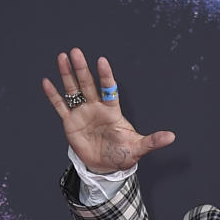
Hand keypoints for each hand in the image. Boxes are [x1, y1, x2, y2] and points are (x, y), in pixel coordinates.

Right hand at [41, 48, 175, 172]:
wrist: (106, 168)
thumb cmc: (123, 154)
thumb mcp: (138, 148)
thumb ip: (153, 141)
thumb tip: (172, 137)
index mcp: (112, 110)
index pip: (109, 89)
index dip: (106, 76)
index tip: (102, 61)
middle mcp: (96, 107)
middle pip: (88, 84)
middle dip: (83, 69)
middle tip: (77, 52)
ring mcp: (82, 113)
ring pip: (73, 90)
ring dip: (67, 75)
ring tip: (62, 57)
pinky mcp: (70, 122)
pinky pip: (61, 106)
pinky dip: (53, 96)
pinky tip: (47, 82)